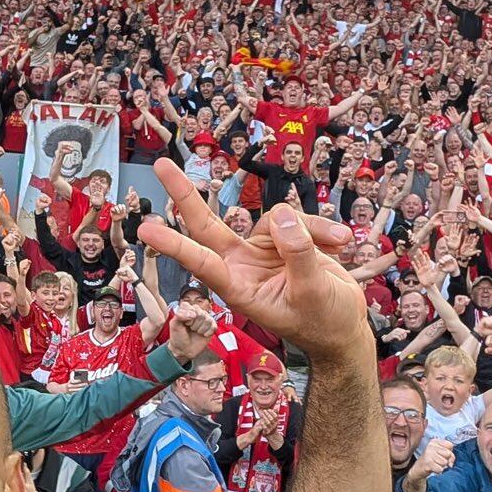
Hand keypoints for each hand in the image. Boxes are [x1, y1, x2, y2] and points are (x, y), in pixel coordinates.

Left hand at [138, 159, 366, 360]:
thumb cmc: (324, 322)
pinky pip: (299, 219)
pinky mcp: (285, 239)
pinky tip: (339, 244)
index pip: (201, 262)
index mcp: (239, 288)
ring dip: (310, 227)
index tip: (146, 230)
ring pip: (276, 217)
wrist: (345, 326)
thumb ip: (298, 255)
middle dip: (185, 194)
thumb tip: (281, 216)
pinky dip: (322, 229)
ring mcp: (262, 249)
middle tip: (160, 166)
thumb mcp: (313, 292)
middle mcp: (242, 265)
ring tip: (340, 244)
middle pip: (207, 225)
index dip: (175, 245)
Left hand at [165, 300, 216, 362]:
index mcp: (186, 309)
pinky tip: (202, 334)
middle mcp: (197, 312)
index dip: (187, 315)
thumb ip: (180, 315)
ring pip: (208, 320)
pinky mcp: (212, 326)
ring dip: (200, 329)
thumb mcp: (174, 325)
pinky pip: (214, 326)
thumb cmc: (178, 337)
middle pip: (201, 313)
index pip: (189, 306)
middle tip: (190, 328)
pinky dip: (207, 332)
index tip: (184, 323)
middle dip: (194, 324)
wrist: (184, 349)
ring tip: (195, 331)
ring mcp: (205, 319)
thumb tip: (193, 314)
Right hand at [407, 437, 455, 484]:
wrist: (419, 467)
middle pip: (448, 453)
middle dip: (446, 459)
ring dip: (441, 466)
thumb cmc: (433, 460)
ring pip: (445, 462)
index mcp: (435, 441)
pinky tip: (433, 468)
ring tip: (435, 464)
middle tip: (438, 461)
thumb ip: (450, 456)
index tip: (443, 455)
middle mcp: (431, 446)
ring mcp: (428, 454)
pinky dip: (438, 470)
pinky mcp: (428, 463)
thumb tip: (450, 464)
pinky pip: (440, 469)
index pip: (450, 445)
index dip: (450, 452)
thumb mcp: (441, 454)